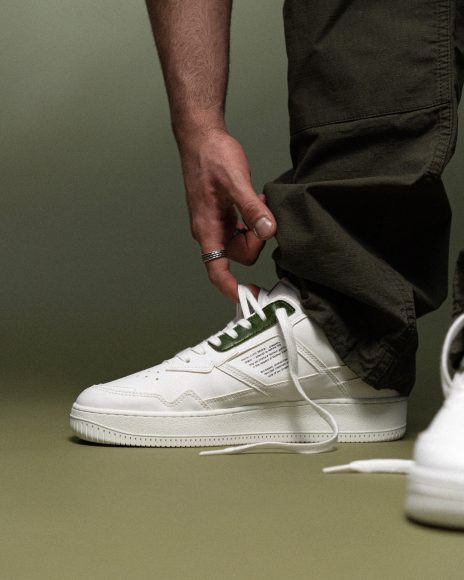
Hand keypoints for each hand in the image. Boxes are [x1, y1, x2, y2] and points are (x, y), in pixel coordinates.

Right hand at [179, 128, 276, 301]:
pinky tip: (255, 201)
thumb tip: (268, 232)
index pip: (216, 270)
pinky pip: (242, 229)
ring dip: (255, 228)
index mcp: (207, 229)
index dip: (232, 288)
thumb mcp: (236, 181)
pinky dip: (252, 220)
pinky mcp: (223, 215)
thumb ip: (252, 210)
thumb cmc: (211, 157)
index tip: (248, 297)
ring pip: (242, 242)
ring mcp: (216, 223)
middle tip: (262, 216)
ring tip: (257, 202)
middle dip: (255, 241)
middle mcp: (210, 231)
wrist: (201, 138)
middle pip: (238, 256)